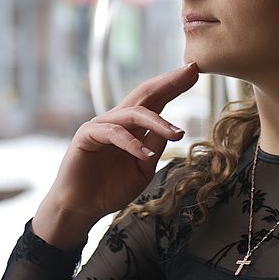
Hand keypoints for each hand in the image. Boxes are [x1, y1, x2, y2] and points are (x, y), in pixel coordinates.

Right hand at [42, 62, 199, 225]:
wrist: (82, 208)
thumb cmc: (110, 189)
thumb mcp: (143, 169)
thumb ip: (154, 148)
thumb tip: (172, 130)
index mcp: (133, 127)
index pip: (156, 100)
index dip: (174, 86)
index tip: (196, 73)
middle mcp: (118, 120)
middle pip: (146, 94)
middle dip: (169, 82)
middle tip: (191, 71)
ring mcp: (101, 125)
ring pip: (133, 113)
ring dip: (158, 122)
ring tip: (177, 134)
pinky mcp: (87, 135)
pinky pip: (114, 133)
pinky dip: (131, 143)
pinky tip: (144, 154)